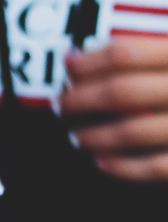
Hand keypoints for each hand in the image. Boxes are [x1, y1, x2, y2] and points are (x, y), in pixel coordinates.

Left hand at [61, 35, 167, 178]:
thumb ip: (146, 56)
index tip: (69, 69)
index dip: (89, 62)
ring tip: (77, 137)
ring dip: (95, 136)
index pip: (127, 54)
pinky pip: (159, 167)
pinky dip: (125, 167)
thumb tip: (76, 60)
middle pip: (123, 91)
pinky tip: (103, 162)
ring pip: (135, 131)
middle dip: (82, 100)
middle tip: (63, 106)